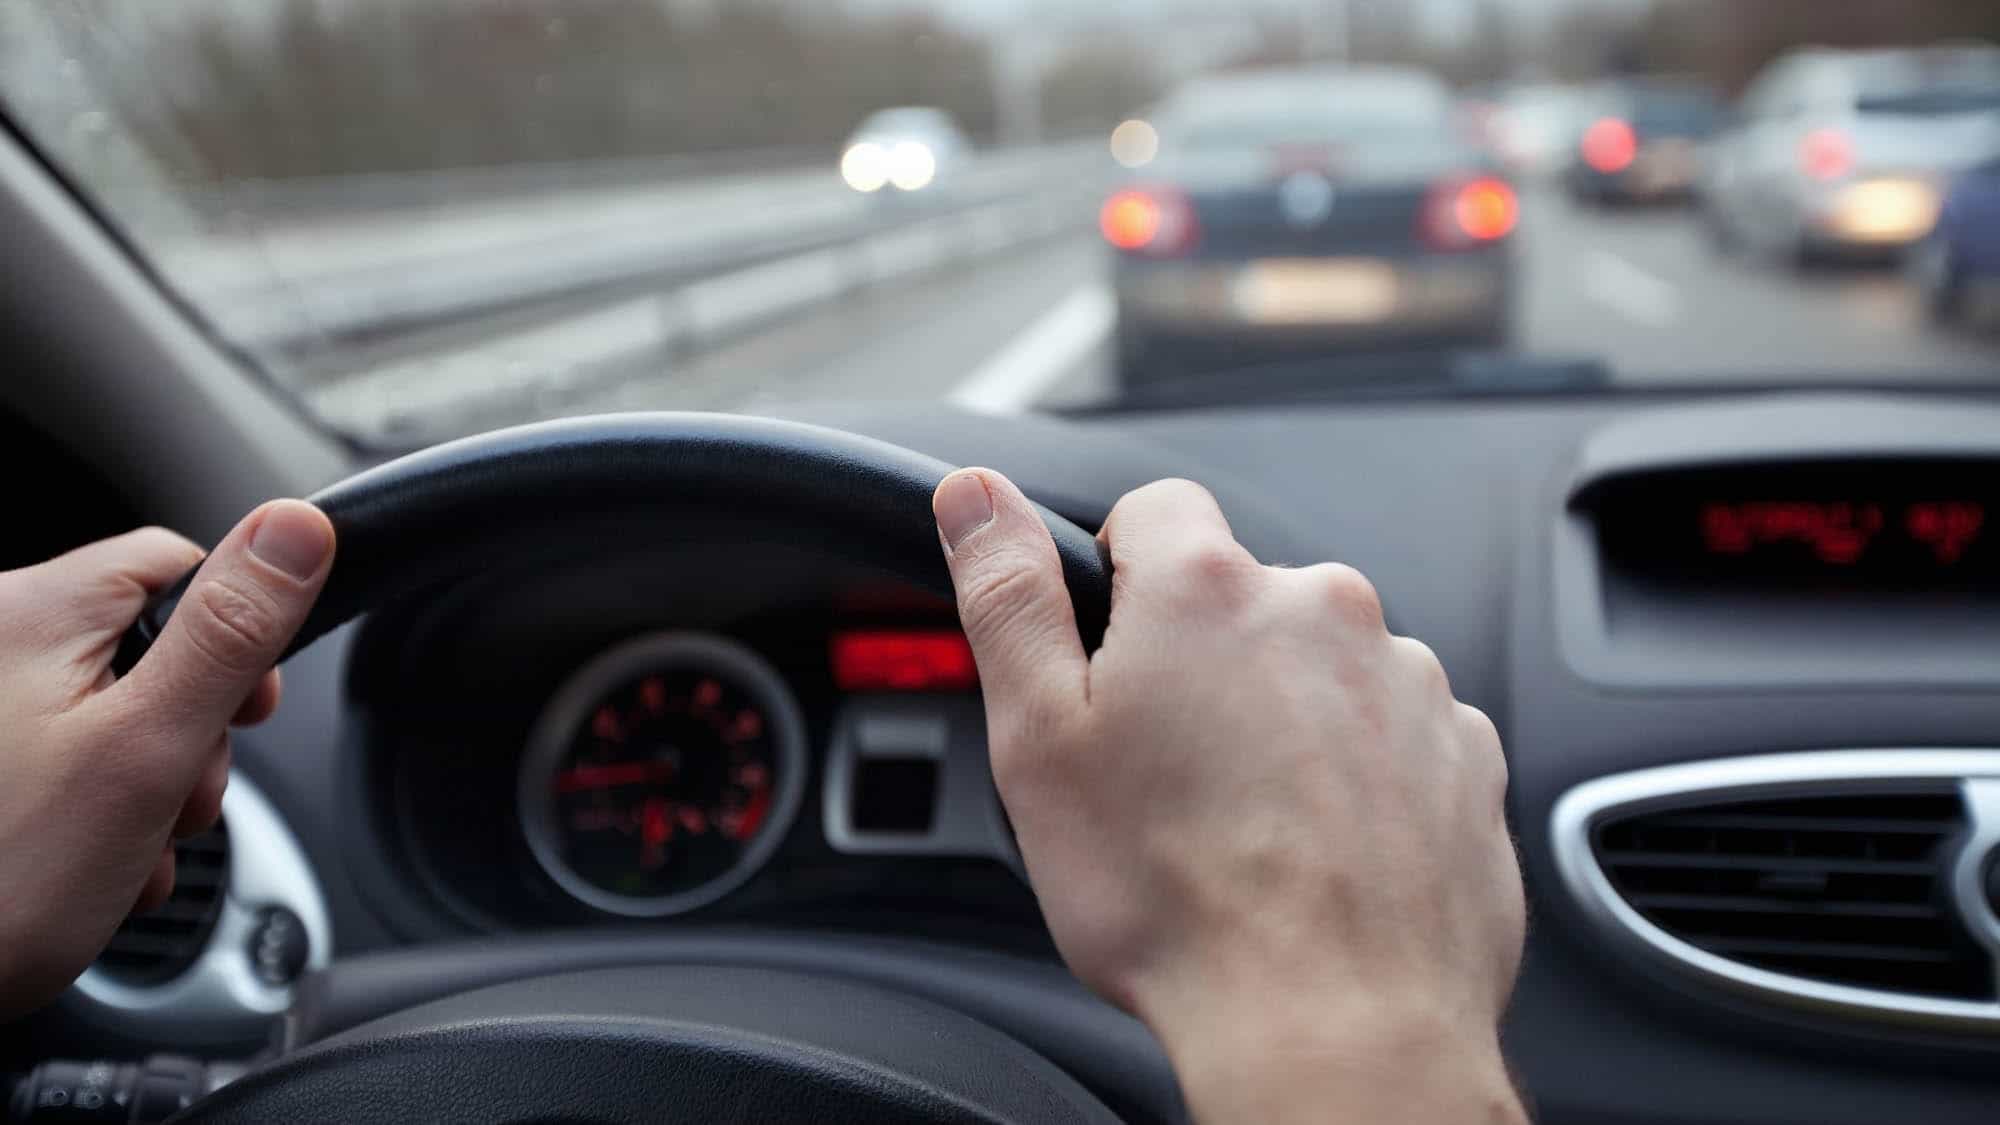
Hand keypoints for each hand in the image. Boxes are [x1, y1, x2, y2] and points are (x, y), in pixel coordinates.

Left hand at [0, 501, 333, 1017]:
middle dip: (188, 732)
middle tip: (175, 803)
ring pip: (109, 708)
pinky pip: (57, 750)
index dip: (237, 639)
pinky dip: (90, 804)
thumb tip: (297, 527)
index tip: (244, 714)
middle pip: (147, 644)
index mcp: (29, 609)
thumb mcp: (147, 750)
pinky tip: (89, 862)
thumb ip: (229, 634)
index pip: (180, 564)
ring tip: (127, 849)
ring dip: (145, 782)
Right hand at [933, 471, 1525, 1123]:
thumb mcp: (1039, 739)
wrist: (1334, 1025)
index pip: (1153, 509)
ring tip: (1245, 827)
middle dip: (1201, 663)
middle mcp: (1325, 611)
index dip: (1116, 576)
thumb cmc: (1179, 900)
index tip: (1109, 655)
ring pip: (1320, 669)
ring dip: (1283, 719)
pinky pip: (1393, 736)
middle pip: (1241, 598)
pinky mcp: (1464, 755)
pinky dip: (1356, 776)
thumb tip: (973, 496)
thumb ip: (1007, 595)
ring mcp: (1409, 682)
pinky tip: (1315, 851)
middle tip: (1164, 770)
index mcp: (1208, 591)